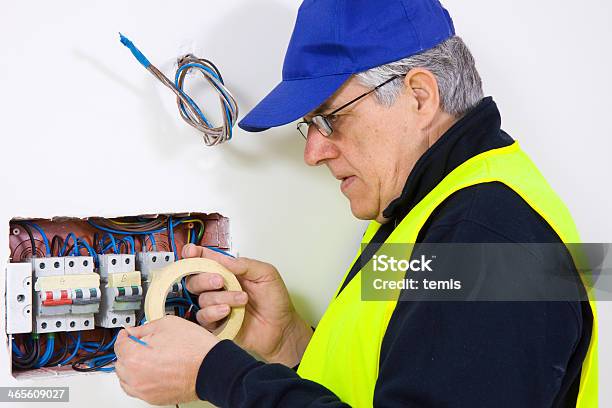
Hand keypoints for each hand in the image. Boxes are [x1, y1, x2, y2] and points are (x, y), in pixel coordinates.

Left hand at [114, 315, 218, 405]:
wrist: (213, 368)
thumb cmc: (195, 348)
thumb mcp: (168, 324)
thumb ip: (145, 327)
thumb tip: (134, 332)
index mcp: (136, 358)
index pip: (119, 345)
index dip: (125, 335)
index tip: (129, 333)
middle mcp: (136, 378)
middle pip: (121, 363)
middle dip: (129, 351)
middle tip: (141, 343)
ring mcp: (145, 391)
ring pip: (127, 379)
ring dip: (132, 367)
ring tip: (147, 358)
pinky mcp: (154, 399)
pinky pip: (138, 389)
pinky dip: (141, 379)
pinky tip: (153, 370)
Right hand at [183, 244, 312, 366]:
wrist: (282, 327)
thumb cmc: (275, 301)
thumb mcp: (266, 274)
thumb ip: (245, 264)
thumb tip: (224, 259)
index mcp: (229, 272)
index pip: (205, 261)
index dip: (194, 255)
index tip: (191, 252)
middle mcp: (219, 288)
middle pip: (194, 280)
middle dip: (204, 278)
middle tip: (221, 280)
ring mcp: (216, 306)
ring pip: (202, 298)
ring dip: (221, 297)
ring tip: (242, 299)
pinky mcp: (216, 324)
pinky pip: (203, 317)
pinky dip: (214, 312)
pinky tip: (228, 311)